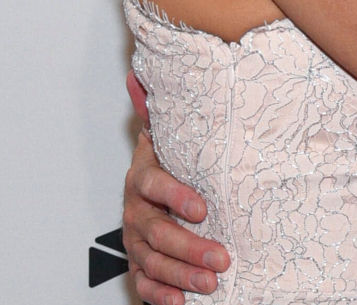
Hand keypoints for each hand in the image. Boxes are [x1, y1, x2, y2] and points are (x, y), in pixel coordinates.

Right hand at [123, 72, 227, 304]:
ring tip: (211, 282)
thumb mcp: (170, 133)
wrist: (154, 184)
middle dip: (188, 246)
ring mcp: (134, 238)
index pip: (153, 185)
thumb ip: (159, 109)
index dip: (175, 196)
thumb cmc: (172, 158)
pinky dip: (159, 294)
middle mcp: (134, 209)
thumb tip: (140, 75)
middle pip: (154, 231)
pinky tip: (180, 302)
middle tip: (222, 257)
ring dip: (180, 274)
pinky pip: (142, 282)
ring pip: (150, 260)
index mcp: (143, 176)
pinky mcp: (138, 262)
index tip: (202, 208)